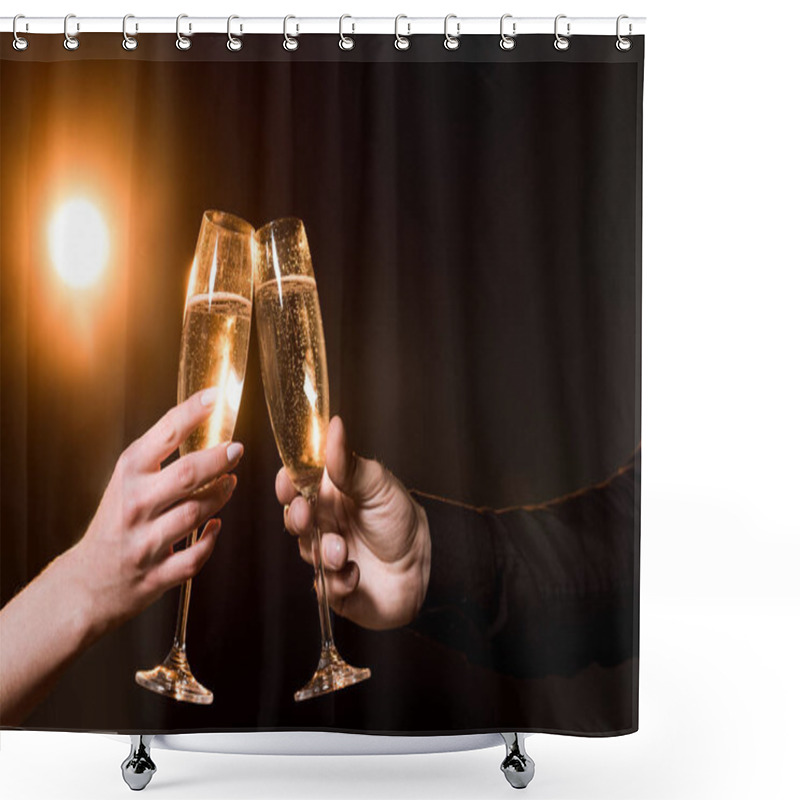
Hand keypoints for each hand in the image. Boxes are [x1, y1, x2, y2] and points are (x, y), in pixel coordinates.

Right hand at [64, 387, 242, 636]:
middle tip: (236, 449)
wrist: (86, 581)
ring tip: (230, 483)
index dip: (193, 412)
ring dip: (219, 496)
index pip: (165, 434)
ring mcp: (144, 541)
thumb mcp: (128, 480)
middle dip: (218, 459)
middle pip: (187, 474)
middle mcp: (135, 504)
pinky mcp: (156, 574)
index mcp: (128, 473)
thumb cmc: (118, 520)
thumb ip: (160, 454)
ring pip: (195, 512)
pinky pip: (194, 557)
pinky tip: (215, 525)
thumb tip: (206, 420)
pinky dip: (210, 539)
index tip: (216, 395)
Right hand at [277, 416, 430, 630]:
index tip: (288, 483)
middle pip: (295, 517)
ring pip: (307, 551)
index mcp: (332, 493)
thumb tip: (335, 426)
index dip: (288, 483)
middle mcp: (325, 521)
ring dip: (324, 551)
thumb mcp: (377, 486)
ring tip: (343, 551)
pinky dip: (338, 580)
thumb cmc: (401, 521)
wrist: (420, 569)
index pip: (298, 483)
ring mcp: (326, 552)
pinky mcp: (333, 584)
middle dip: (298, 518)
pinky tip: (356, 573)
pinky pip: (323, 584)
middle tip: (308, 517)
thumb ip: (348, 463)